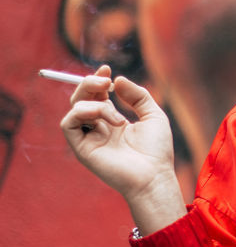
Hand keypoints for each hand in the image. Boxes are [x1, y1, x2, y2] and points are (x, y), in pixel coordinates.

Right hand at [60, 65, 185, 232]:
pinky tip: (105, 118)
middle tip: (105, 80)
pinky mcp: (81, 149)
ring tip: (118, 117)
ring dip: (95, 102)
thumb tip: (117, 79)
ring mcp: (89, 138)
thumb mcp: (153, 115)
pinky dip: (83, 112)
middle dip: (89, 83)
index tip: (107, 70)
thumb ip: (138, 95)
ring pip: (75, 107)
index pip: (95, 96)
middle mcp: (98, 129)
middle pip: (81, 98)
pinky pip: (68, 123)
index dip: (97, 80)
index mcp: (112, 121)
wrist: (154, 176)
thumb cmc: (157, 151)